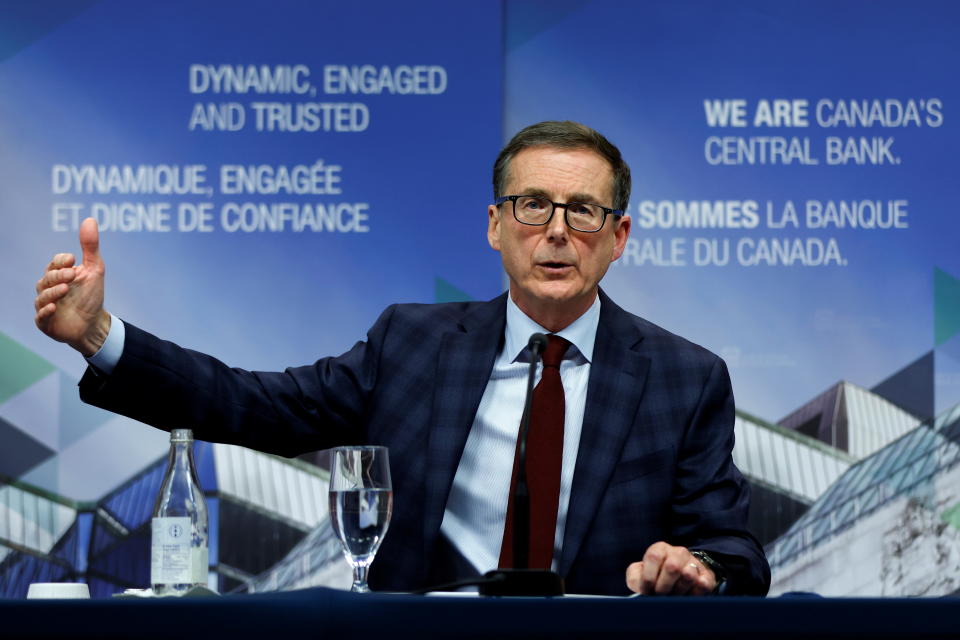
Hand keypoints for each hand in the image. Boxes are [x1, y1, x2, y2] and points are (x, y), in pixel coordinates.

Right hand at [34, 217, 109, 356]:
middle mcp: (48, 288)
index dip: (62, 261)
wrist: (93, 324)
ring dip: (53, 292)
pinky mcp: (45, 322)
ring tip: (65, 289)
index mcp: (58, 274)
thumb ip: (90, 246)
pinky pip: (40, 317)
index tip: (73, 260)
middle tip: (72, 275)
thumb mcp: (95, 270)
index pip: (55, 263)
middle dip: (59, 276)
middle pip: (48, 278)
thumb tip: (90, 219)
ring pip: (42, 296)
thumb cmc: (91, 295)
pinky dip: (45, 312)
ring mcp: (45, 305)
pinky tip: (53, 308)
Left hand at [625, 541, 716, 595]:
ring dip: (678, 592)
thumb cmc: (654, 577)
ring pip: (688, 575)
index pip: (654, 556)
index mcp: (660, 548)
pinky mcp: (707, 576)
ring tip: (672, 597)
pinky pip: (702, 585)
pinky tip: (686, 597)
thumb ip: (635, 578)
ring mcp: (694, 563)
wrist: (678, 580)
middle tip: (659, 596)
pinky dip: (693, 595)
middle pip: (672, 567)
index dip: (648, 576)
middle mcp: (678, 552)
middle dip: (663, 587)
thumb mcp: (639, 574)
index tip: (645, 590)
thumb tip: (641, 589)